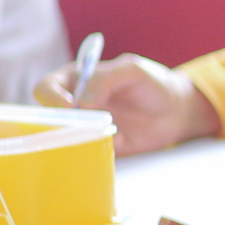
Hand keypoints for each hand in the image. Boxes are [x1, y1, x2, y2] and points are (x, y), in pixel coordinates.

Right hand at [33, 54, 220, 154]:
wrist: (178, 111)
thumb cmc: (154, 84)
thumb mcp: (134, 71)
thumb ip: (107, 79)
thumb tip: (82, 102)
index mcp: (76, 80)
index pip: (47, 87)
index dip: (51, 97)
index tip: (70, 106)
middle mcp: (75, 105)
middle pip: (48, 116)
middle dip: (61, 122)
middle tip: (84, 124)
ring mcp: (85, 127)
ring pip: (64, 138)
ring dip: (78, 137)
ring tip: (107, 130)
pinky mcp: (99, 146)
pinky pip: (87, 152)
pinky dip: (98, 148)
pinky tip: (121, 139)